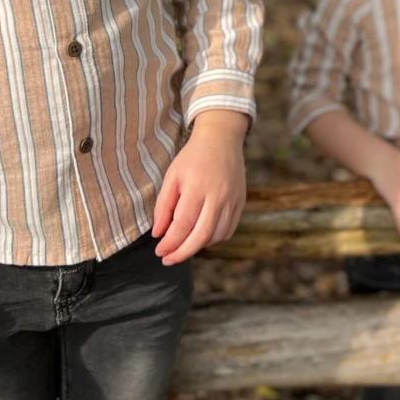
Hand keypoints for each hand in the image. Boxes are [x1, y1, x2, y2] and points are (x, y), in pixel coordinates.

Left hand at [154, 109, 248, 264]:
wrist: (221, 139)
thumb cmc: (192, 157)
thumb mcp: (172, 176)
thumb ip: (164, 205)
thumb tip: (158, 233)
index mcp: (196, 187)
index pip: (182, 225)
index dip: (170, 243)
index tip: (160, 252)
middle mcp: (217, 196)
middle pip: (201, 236)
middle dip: (183, 253)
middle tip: (169, 260)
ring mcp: (232, 200)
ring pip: (216, 236)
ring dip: (198, 246)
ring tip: (183, 246)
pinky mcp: (241, 202)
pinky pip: (228, 230)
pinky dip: (214, 238)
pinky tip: (201, 236)